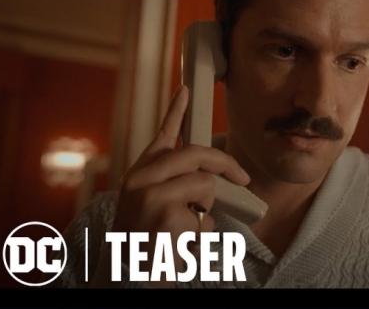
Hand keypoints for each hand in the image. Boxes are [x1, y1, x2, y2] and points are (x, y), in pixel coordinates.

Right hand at [110, 85, 249, 287]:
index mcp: (139, 174)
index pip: (161, 135)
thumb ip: (175, 185)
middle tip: (242, 177)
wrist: (126, 277)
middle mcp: (140, 179)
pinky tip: (180, 245)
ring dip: (208, 209)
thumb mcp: (151, 207)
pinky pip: (206, 216)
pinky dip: (203, 233)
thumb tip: (215, 177)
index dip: (176, 111)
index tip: (187, 89)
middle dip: (225, 163)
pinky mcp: (166, 215)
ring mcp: (151, 196)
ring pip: (205, 186)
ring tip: (188, 228)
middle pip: (195, 154)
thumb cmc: (144, 243)